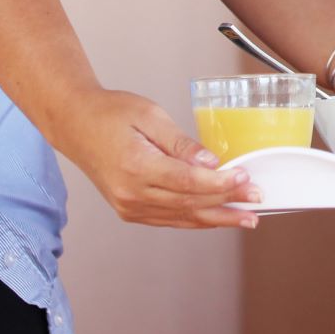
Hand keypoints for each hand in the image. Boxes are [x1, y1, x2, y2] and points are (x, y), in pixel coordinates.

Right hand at [59, 88, 261, 228]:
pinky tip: (217, 218)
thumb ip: (181, 143)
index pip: (189, 181)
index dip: (222, 183)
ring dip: (218, 218)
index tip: (246, 178)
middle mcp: (132, 193)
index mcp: (137, 166)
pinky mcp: (130, 210)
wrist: (75, 125)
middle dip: (229, 202)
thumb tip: (211, 163)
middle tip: (259, 199)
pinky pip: (170, 220)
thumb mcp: (150, 115)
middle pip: (191, 203)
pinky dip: (196, 219)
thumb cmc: (110, 113)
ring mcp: (130, 206)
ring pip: (183, 217)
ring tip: (247, 218)